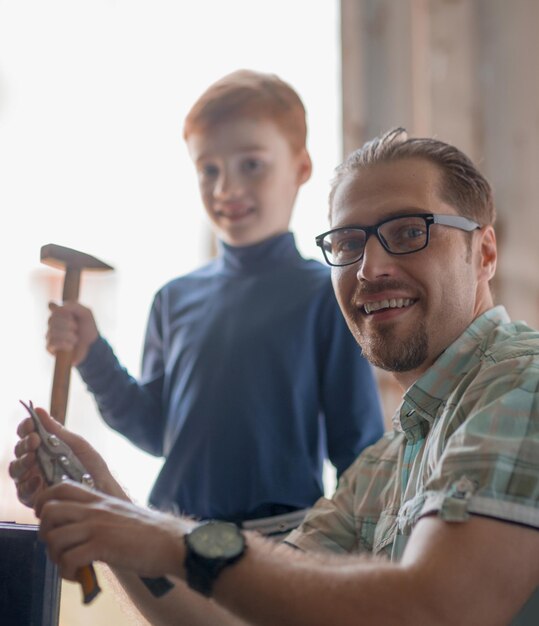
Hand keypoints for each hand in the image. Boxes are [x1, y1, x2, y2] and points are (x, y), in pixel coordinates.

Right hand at [9, 407, 124, 507]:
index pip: (27, 434)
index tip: (31, 423)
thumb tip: (38, 410)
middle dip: (24, 443)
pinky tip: (38, 479)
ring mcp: (33, 480)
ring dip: (22, 461)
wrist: (103, 489)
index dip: (26, 427)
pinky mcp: (34, 499)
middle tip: (35, 439)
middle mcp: (35, 463)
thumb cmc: (91, 466)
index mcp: (44, 447)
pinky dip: (28, 484)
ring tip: (33, 458)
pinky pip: (23, 492)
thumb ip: (56, 430)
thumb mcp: (76, 444)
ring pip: (16, 470)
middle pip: (19, 451)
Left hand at [36, 482, 186, 581]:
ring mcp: (97, 527)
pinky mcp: (102, 546)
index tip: (46, 518)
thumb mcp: (121, 512)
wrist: (171, 542)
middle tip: (58, 545)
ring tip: (69, 565)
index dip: (44, 501)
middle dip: (44, 531)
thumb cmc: (150, 532)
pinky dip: (67, 572)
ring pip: (53, 537)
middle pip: (49, 510)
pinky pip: (68, 560)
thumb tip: (82, 529)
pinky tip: (79, 576)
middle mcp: (95, 509)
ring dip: (55, 557)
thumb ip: (101, 514)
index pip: (60, 487)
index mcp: (100, 499)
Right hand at [46, 301, 98, 365]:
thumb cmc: (88, 330)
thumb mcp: (86, 314)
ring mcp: (50, 335)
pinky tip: (71, 346)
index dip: (59, 309)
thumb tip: (59, 306)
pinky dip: (64, 344)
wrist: (92, 348)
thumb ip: (74, 306)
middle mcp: (52, 323)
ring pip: (52, 331)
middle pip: (52, 319)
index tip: (70, 314)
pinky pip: (52, 342)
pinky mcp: (49, 347)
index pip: (51, 305)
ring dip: (68, 335)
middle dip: (68, 324)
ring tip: (75, 339)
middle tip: (76, 328)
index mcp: (60, 313)